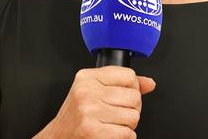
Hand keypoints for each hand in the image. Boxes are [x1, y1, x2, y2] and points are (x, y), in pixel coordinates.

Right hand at [35, 66, 155, 138]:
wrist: (58, 137)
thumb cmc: (76, 115)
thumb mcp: (93, 90)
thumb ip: (121, 84)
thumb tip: (149, 83)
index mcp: (87, 77)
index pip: (128, 75)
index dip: (133, 87)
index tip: (125, 95)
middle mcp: (87, 92)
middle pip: (134, 97)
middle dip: (132, 109)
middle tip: (118, 113)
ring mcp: (89, 111)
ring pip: (133, 116)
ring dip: (129, 125)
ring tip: (114, 124)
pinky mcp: (93, 131)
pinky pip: (127, 133)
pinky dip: (125, 136)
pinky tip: (112, 133)